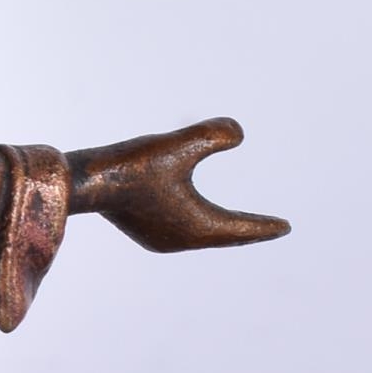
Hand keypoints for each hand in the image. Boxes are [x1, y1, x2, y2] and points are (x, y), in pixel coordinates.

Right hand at [64, 118, 289, 252]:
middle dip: (246, 232)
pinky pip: (182, 232)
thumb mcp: (176, 145)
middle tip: (270, 229)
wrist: (85, 181)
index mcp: (196, 225)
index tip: (286, 227)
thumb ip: (211, 136)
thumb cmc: (131, 165)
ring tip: (235, 226)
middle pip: (223, 236)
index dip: (264, 226)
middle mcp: (180, 239)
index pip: (240, 229)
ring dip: (221, 230)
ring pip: (202, 236)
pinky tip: (192, 217)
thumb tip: (239, 133)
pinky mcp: (144, 231)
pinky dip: (198, 226)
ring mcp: (160, 239)